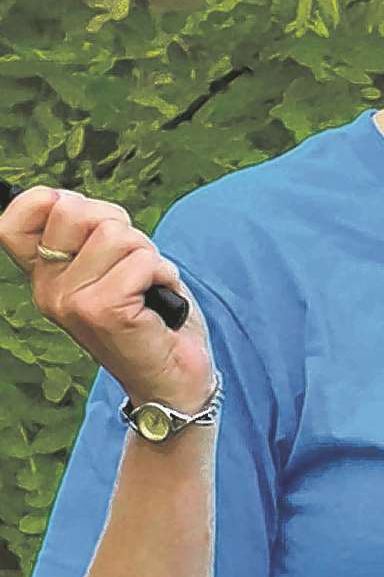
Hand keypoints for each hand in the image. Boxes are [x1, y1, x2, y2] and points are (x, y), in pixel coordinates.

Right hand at [0, 187, 212, 409]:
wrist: (172, 379)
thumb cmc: (152, 316)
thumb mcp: (114, 264)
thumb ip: (90, 233)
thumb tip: (64, 197)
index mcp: (46, 275)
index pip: (17, 217)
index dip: (55, 201)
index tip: (94, 228)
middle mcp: (47, 290)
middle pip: (74, 209)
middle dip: (120, 226)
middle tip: (134, 265)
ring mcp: (71, 302)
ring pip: (116, 234)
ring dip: (148, 255)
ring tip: (147, 287)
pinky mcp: (102, 312)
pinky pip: (143, 261)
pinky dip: (164, 274)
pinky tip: (159, 302)